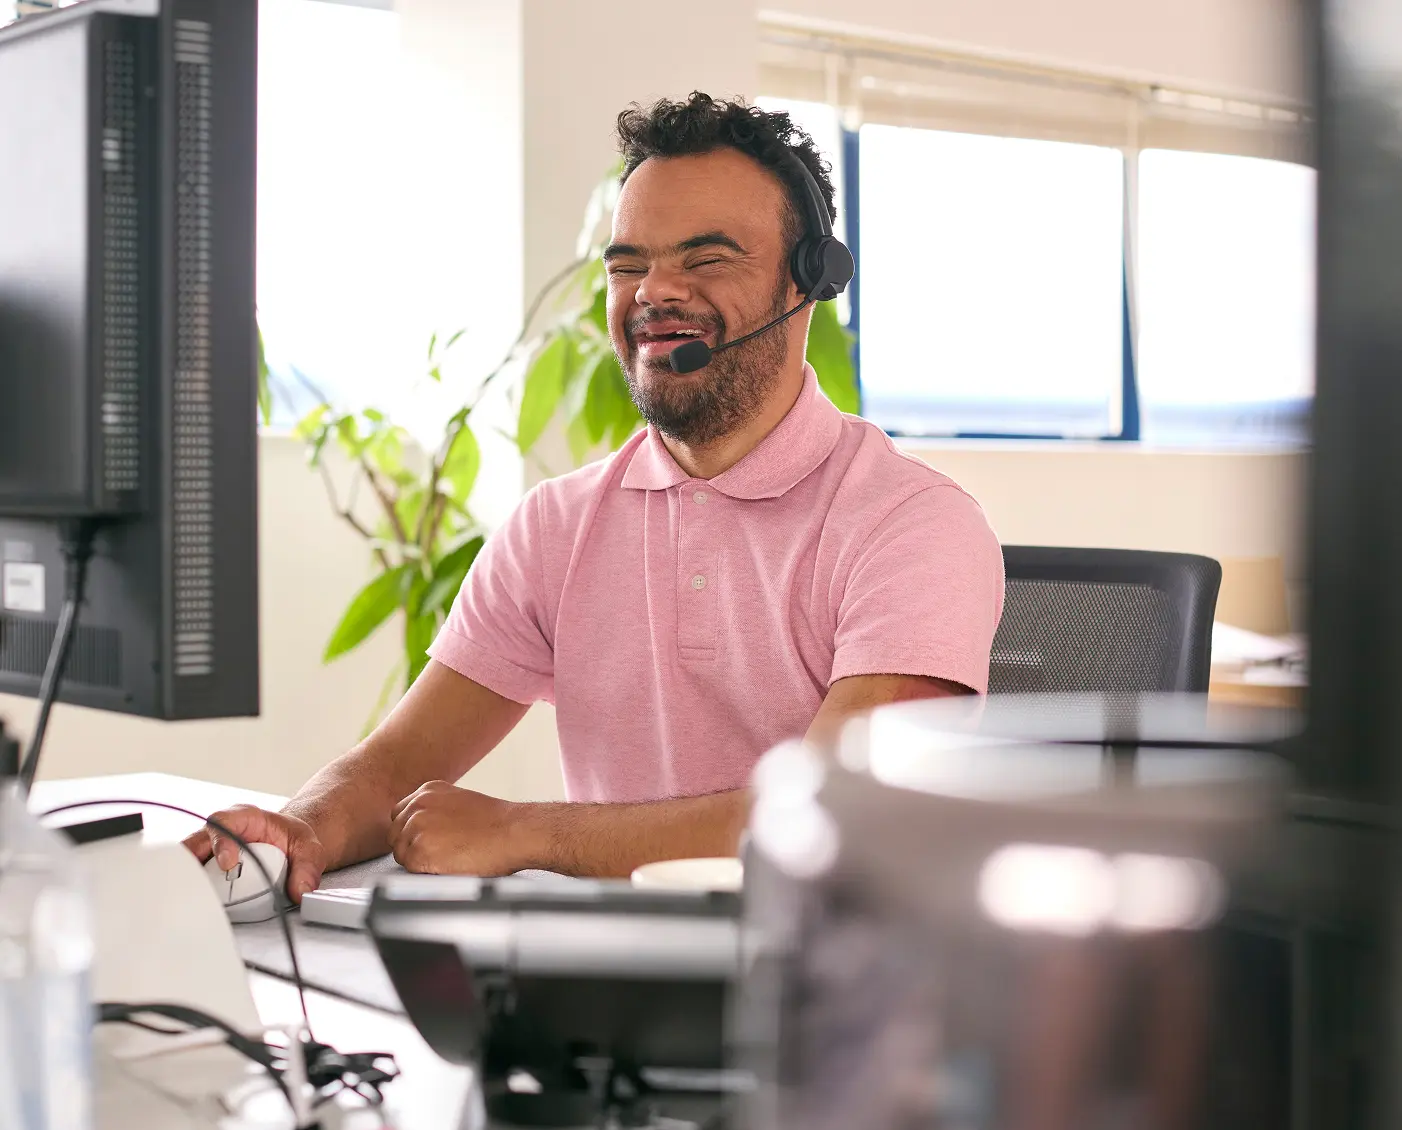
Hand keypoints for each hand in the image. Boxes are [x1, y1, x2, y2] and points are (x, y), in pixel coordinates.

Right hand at [182, 804, 328, 903]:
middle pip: (193, 843)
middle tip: (201, 887)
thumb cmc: (291, 839)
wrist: (286, 844)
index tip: (228, 864)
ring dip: (186, 880)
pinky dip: (189, 890)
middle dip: (191, 865)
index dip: (220, 842)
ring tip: (190, 900)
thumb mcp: (308, 847)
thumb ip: (308, 867)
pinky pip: (190, 877)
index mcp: (243, 817)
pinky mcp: (205, 869)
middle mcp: (220, 832)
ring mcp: (208, 851)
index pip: (222, 822)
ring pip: (185, 862)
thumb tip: (300, 890)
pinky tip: (193, 905)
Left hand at [388, 782, 531, 875]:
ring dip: (418, 860)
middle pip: (395, 834)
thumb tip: (425, 829)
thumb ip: (435, 810)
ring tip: (447, 859)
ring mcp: (416, 827)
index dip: (411, 832)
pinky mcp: (419, 850)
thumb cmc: (496, 823)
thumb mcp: (459, 801)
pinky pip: (409, 868)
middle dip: (411, 846)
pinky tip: (447, 865)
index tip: (426, 840)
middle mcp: (418, 805)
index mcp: (427, 791)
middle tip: (438, 854)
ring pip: (400, 853)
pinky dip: (425, 872)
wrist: (515, 832)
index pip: (400, 815)